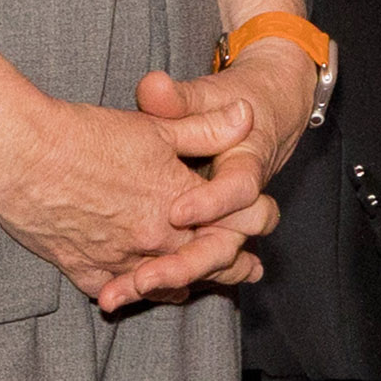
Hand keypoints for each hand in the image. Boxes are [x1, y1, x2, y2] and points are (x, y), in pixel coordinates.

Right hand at [0, 46, 261, 309]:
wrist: (21, 155)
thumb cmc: (87, 135)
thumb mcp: (157, 126)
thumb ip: (207, 127)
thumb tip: (247, 115)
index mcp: (180, 201)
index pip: (235, 225)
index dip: (250, 224)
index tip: (258, 226)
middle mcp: (154, 237)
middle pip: (205, 261)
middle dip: (229, 265)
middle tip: (246, 272)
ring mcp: (118, 258)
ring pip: (164, 284)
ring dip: (184, 284)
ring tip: (198, 287)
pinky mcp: (82, 269)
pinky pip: (117, 292)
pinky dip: (131, 293)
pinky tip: (136, 292)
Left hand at [130, 62, 307, 291]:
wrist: (266, 112)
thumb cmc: (232, 101)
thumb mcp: (208, 94)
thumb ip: (180, 99)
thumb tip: (153, 87)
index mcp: (247, 165)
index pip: (239, 190)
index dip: (211, 203)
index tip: (177, 212)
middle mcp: (240, 204)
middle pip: (225, 246)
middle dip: (185, 265)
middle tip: (143, 277)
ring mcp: (224, 225)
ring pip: (205, 266)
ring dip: (167, 284)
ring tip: (118, 293)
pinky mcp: (205, 236)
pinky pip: (188, 270)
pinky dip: (157, 286)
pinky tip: (114, 293)